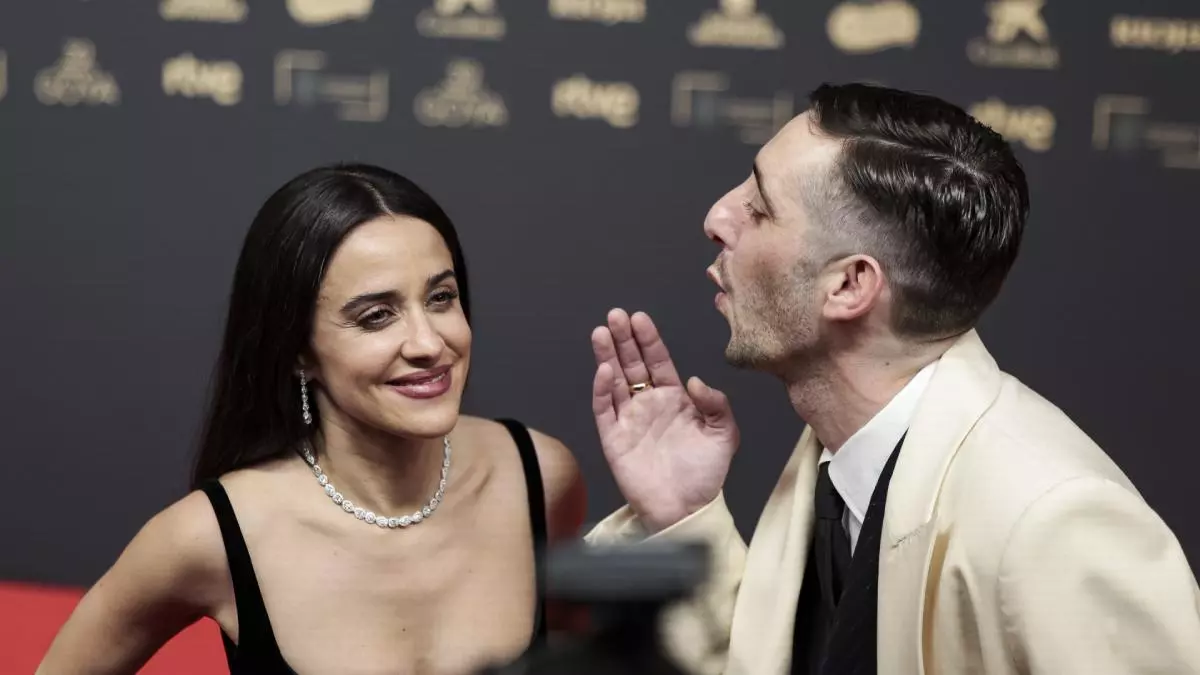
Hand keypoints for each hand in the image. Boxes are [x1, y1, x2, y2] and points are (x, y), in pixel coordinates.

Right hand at [591, 309, 738, 532]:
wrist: (687, 510)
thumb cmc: (706, 475)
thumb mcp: (725, 435)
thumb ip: (716, 404)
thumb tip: (693, 379)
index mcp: (674, 399)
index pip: (658, 361)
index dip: (648, 339)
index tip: (640, 318)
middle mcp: (649, 404)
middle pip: (632, 364)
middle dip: (623, 339)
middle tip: (615, 315)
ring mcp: (629, 420)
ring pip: (615, 381)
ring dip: (607, 356)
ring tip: (601, 332)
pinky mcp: (613, 439)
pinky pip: (605, 409)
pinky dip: (602, 390)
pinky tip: (604, 370)